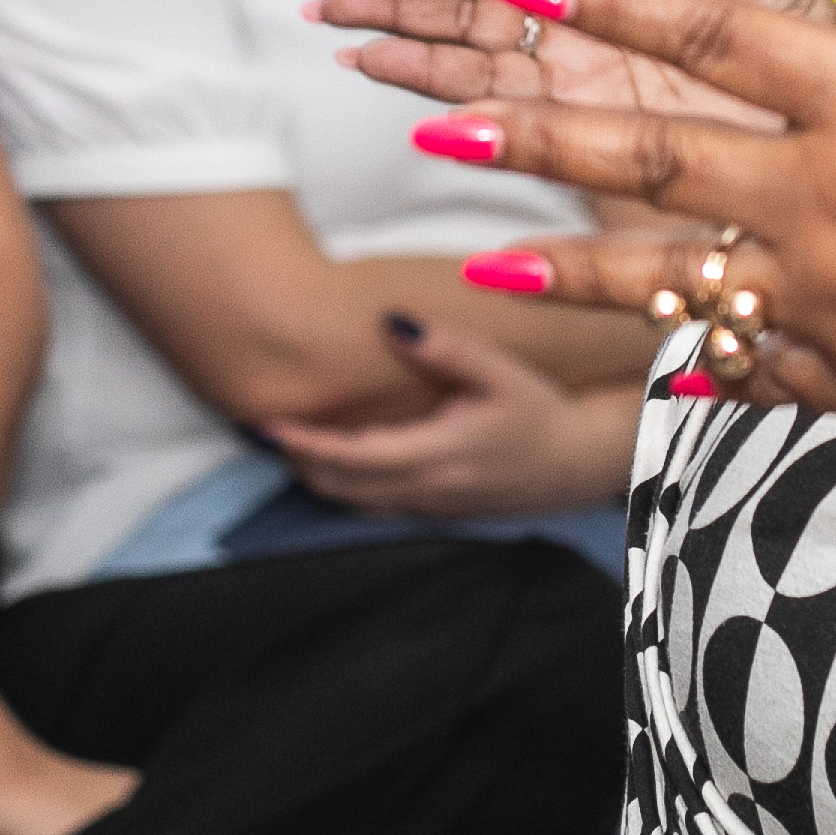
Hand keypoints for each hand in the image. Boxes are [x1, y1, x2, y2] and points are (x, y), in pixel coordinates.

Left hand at [262, 319, 634, 518]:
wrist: (576, 464)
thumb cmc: (539, 412)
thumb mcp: (499, 373)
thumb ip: (446, 349)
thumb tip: (391, 322)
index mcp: (435, 455)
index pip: (350, 456)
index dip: (303, 442)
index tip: (265, 422)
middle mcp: (424, 490)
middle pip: (337, 486)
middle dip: (295, 459)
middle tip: (260, 426)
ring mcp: (427, 507)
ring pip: (350, 502)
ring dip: (313, 475)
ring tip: (283, 440)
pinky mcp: (432, 512)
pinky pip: (371, 505)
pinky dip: (340, 485)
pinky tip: (328, 458)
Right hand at [310, 0, 835, 129]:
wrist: (826, 99)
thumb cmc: (790, 13)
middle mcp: (572, 29)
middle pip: (461, 15)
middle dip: (393, 10)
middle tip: (326, 7)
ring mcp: (576, 86)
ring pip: (469, 69)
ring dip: (404, 61)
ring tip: (346, 53)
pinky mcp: (587, 138)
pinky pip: (508, 123)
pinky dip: (454, 114)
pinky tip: (407, 110)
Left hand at [410, 0, 835, 466]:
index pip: (709, 40)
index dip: (601, 6)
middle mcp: (831, 202)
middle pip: (654, 163)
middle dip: (536, 141)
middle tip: (438, 128)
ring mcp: (835, 301)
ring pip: (673, 281)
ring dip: (572, 264)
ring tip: (480, 253)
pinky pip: (753, 364)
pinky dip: (699, 353)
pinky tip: (646, 352)